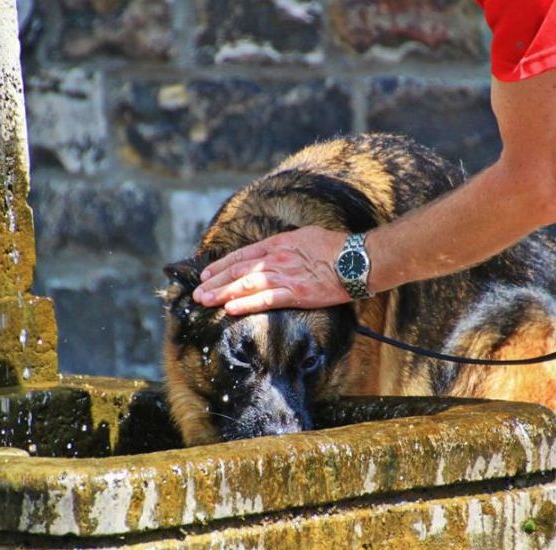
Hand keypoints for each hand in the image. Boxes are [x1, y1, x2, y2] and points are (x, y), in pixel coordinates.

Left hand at [192, 226, 350, 314]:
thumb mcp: (306, 236)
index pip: (243, 255)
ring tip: (205, 300)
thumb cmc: (336, 247)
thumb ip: (287, 244)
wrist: (357, 259)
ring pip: (246, 285)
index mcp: (279, 243)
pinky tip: (230, 308)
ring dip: (223, 293)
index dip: (222, 265)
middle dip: (216, 282)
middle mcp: (277, 258)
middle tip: (198, 292)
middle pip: (239, 270)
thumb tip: (275, 248)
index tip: (207, 274)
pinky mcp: (295, 293)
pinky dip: (246, 304)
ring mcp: (285, 276)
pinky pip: (265, 300)